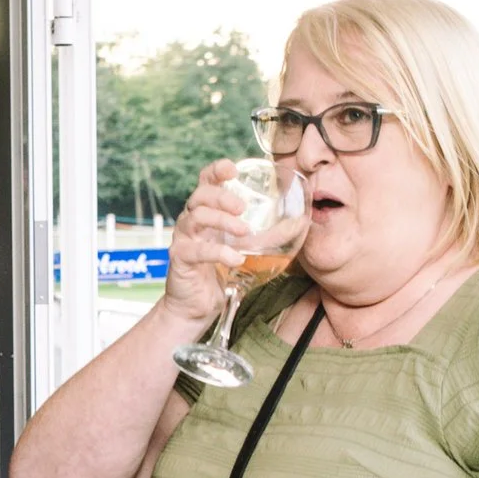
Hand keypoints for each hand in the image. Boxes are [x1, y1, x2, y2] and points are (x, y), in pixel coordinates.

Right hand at [158, 162, 260, 330]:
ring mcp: (183, 240)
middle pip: (199, 196)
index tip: (233, 169)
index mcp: (206, 214)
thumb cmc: (220, 275)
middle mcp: (191, 222)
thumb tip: (299, 223)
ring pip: (195, 217)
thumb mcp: (247, 251)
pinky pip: (196, 250)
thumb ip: (266, 236)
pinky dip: (218, 252)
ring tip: (244, 232)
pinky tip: (236, 259)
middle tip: (242, 207)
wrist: (195, 307)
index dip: (216, 171)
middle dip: (221, 196)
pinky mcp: (179, 259)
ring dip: (222, 221)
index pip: (205, 182)